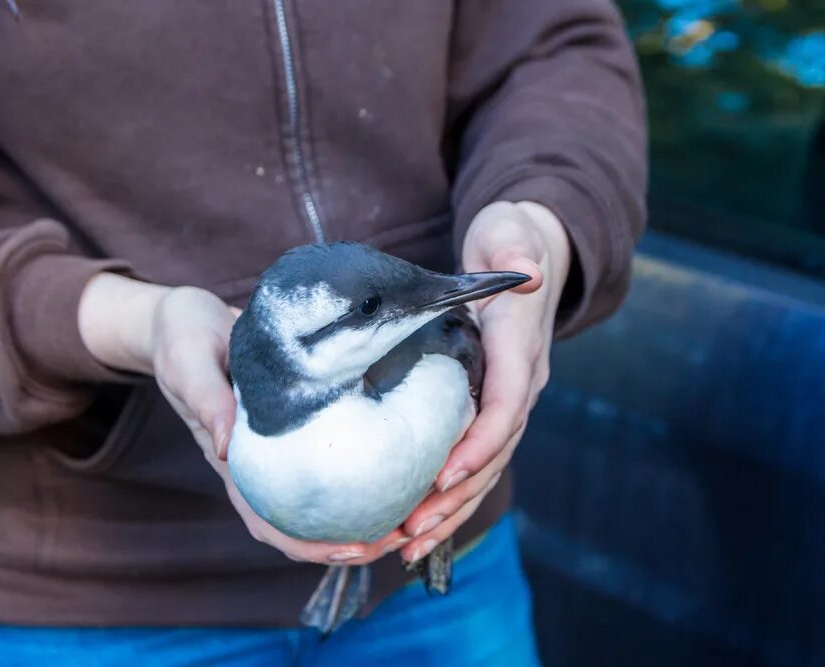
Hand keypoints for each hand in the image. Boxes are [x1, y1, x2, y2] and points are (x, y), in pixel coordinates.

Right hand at [78, 274, 405, 563]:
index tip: (355, 548)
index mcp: (232, 461)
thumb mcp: (189, 362)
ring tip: (410, 511)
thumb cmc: (183, 338)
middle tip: (403, 535)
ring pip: (320, 498)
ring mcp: (278, 447)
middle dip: (352, 541)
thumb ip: (206, 400)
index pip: (268, 521)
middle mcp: (259, 463)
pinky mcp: (295, 422)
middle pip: (303, 524)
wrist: (186, 317)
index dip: (309, 545)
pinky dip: (361, 470)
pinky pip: (329, 456)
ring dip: (362, 513)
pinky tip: (398, 462)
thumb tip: (224, 449)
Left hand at [399, 201, 570, 562]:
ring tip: (407, 543)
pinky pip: (473, 459)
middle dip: (455, 496)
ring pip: (485, 467)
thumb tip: (526, 272)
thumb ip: (516, 248)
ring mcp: (510, 399)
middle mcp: (522, 382)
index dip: (478, 444)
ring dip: (448, 509)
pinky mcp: (490, 407)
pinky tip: (414, 524)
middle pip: (494, 452)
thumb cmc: (511, 240)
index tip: (443, 476)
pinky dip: (447, 495)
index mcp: (520, 347)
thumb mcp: (512, 231)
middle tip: (411, 529)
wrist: (532, 252)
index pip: (506, 405)